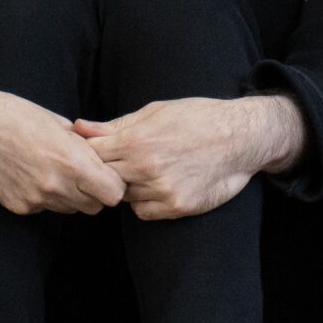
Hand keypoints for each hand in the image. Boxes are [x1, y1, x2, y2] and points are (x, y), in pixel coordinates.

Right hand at [0, 69, 124, 217]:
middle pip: (94, 206)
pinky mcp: (17, 206)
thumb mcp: (61, 124)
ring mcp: (34, 199)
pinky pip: (45, 208)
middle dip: (96, 193)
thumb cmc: (20, 116)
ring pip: (70, 209)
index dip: (115, 185)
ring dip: (72, 197)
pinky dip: (47, 198)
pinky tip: (35, 176)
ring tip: (59, 172)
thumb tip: (106, 159)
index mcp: (72, 160)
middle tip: (87, 175)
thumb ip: (85, 146)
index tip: (109, 175)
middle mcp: (54, 184)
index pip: (113, 193)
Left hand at [73, 94, 300, 221]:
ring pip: (124, 197)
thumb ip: (116, 125)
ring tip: (152, 169)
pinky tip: (163, 183)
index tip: (98, 153)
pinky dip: (146, 201)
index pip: (91, 155)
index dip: (91, 154)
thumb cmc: (199, 117)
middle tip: (126, 162)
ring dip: (130, 186)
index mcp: (136, 140)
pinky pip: (143, 211)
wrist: (243, 137)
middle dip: (108, 172)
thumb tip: (79, 127)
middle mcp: (145, 168)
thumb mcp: (157, 111)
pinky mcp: (176, 207)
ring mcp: (160, 190)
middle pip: (104, 179)